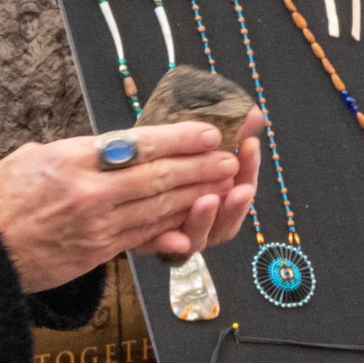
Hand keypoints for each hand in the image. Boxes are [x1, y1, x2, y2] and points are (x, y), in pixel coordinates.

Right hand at [0, 116, 261, 293]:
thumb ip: (79, 153)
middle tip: (230, 157)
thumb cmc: (0, 199)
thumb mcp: (34, 157)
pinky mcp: (96, 252)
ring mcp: (95, 224)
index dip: (178, 138)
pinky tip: (195, 218)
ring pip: (156, 207)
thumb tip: (116, 148)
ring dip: (196, 194)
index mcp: (70, 157)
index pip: (136, 143)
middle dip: (198, 166)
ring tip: (224, 182)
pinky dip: (173, 226)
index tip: (207, 132)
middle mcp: (87, 190)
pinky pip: (143, 237)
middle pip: (155, 175)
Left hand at [134, 106, 263, 261]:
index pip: (241, 182)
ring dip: (208, 220)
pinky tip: (178, 239)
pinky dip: (176, 244)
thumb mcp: (178, 142)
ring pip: (204, 235)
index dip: (250, 166)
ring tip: (208, 201)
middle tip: (241, 183)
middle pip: (229, 213)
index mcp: (215, 191)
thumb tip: (254, 113)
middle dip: (236, 199)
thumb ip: (216, 134)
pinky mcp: (152, 244)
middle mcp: (202, 217)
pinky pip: (169, 249)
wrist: (109, 184)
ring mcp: (180, 233)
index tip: (250, 144)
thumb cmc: (149, 157)